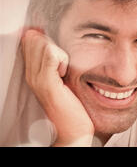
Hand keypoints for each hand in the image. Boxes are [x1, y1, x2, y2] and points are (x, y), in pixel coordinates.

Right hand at [21, 30, 93, 145]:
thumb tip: (61, 45)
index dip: (46, 38)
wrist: (74, 130)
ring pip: (43, 45)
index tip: (60, 53)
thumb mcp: (65, 80)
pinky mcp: (47, 83)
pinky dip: (62, 59)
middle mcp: (31, 75)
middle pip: (35, 40)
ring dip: (60, 52)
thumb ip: (60, 63)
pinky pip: (52, 56)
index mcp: (34, 73)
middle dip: (53, 43)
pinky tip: (65, 73)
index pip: (30, 41)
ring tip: (64, 70)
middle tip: (64, 63)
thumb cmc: (73, 106)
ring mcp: (37, 79)